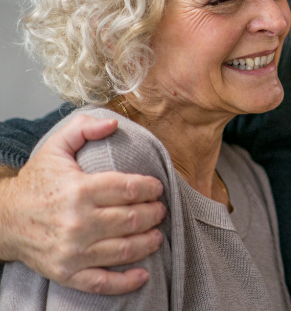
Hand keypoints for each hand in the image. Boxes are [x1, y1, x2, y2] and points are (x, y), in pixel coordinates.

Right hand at [0, 114, 165, 293]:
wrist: (3, 220)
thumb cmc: (37, 183)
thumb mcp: (55, 148)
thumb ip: (84, 129)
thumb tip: (113, 122)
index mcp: (79, 190)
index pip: (130, 189)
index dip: (151, 188)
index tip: (156, 188)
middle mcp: (78, 222)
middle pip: (133, 219)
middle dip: (154, 213)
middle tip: (159, 209)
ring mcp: (72, 251)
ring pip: (125, 249)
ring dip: (149, 241)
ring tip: (157, 233)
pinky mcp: (67, 273)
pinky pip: (102, 283)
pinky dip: (127, 282)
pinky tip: (143, 274)